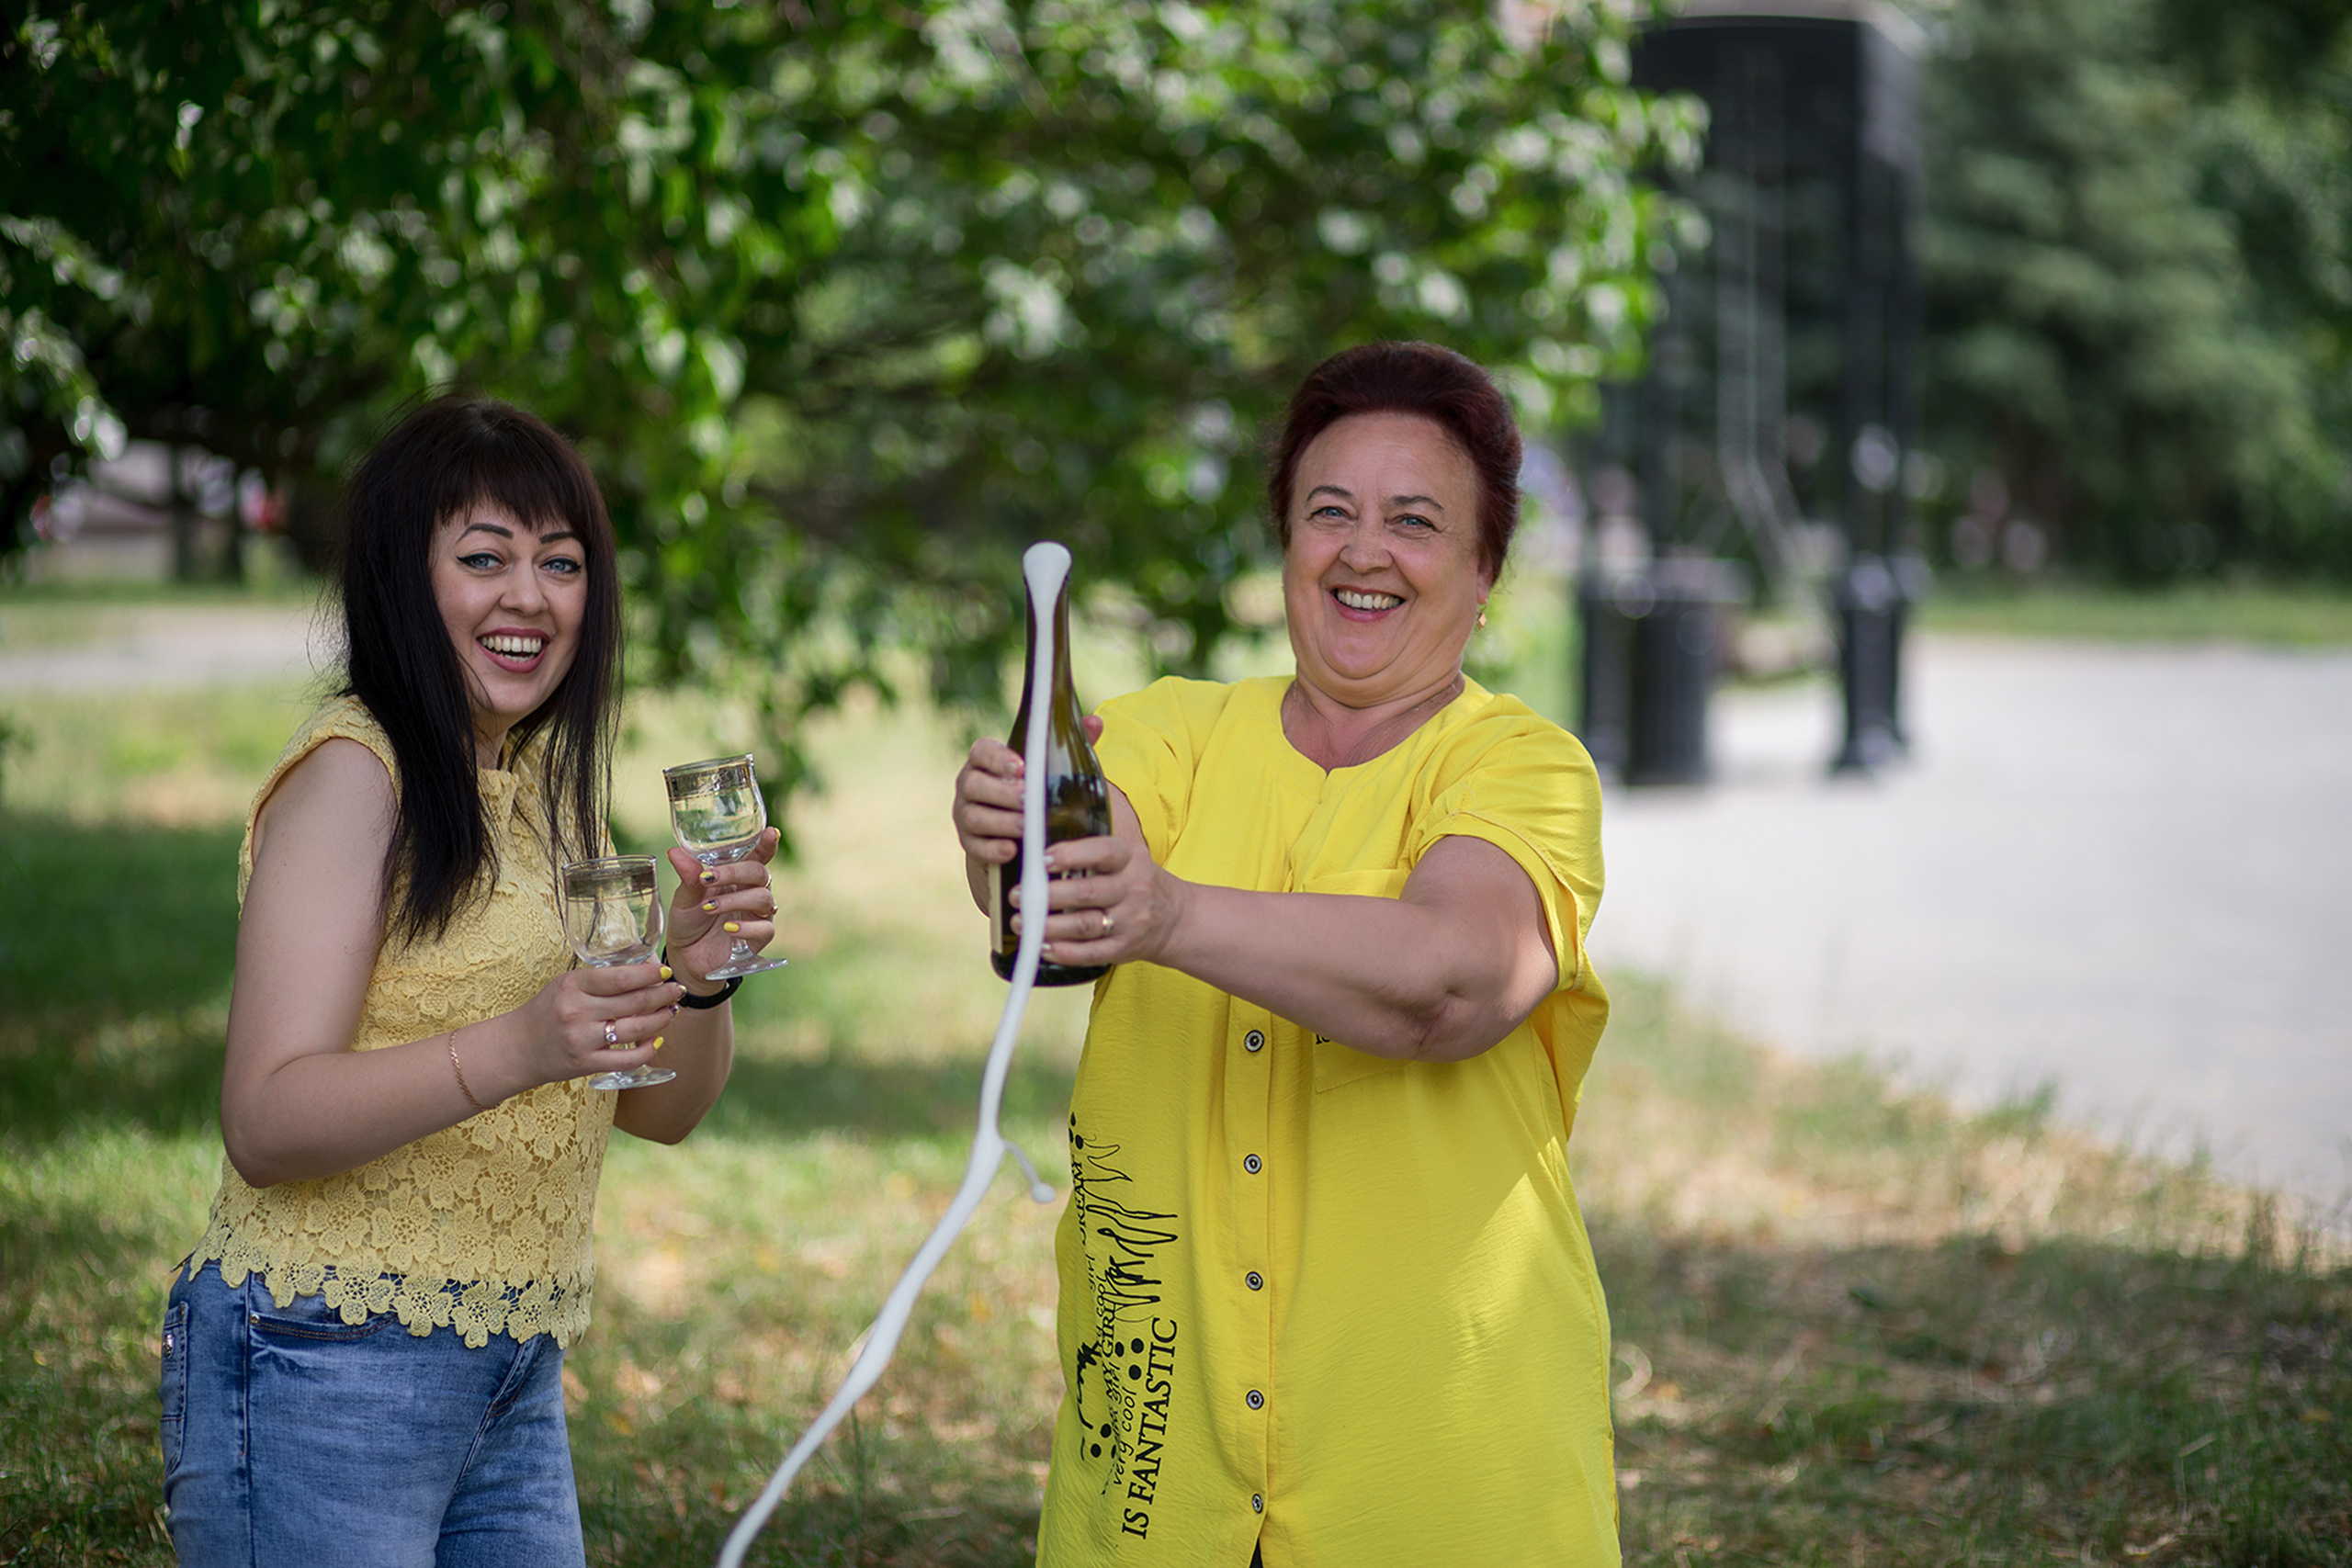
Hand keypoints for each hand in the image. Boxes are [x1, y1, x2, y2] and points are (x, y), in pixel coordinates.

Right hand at [517, 961, 679, 1084]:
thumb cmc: (548, 1010)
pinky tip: (657, 1040)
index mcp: (572, 986)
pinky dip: (647, 1050)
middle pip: (633, 1002)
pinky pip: (626, 1059)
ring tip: (671, 1011)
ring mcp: (582, 1040)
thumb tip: (644, 969)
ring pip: (635, 1030)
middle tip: (678, 990)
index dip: (649, 975)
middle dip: (662, 995)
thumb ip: (600, 978)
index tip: (666, 972)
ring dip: (660, 1020)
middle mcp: (577, 1012)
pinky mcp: (585, 1064)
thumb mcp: (567, 984)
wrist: (518, 1047)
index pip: (620, 977)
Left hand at [665, 829, 780, 989]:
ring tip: (709, 907)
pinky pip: (765, 929)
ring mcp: (757, 915)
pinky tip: (729, 928)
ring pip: (763, 898)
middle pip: (760, 873)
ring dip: (735, 900)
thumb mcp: (684, 898)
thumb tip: (675, 852)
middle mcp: (751, 892)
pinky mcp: (758, 939)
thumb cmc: (689, 921)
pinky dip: (747, 927)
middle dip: (736, 873)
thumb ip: (688, 876)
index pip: (758, 855)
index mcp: (737, 876)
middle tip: (709, 878)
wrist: (686, 958)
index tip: (770, 833)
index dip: (767, 844)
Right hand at [953, 717, 1106, 905]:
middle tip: (1029, 800)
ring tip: (1026, 827)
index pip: (982, 752)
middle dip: (1002, 793)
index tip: (1022, 767)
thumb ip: (1068, 744)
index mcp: (986, 760)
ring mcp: (965, 814)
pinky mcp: (970, 842)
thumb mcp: (1050, 766)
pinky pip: (975, 846)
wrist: (1016, 828)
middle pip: (974, 784)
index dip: (998, 759)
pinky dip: (992, 849)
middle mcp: (969, 784)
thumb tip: (1095, 722)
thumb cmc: (1035, 788)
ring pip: (973, 816)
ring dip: (1001, 822)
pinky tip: (1011, 850)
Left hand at [1009, 830, 1185, 969]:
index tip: (1041, 859)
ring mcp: (1131, 921)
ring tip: (1021, 923)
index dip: (1070, 855)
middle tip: (1018, 896)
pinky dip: (1063, 952)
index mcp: (1132, 859)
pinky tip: (1042, 946)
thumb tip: (1038, 856)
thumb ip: (1089, 855)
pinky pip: (1091, 953)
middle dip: (1047, 895)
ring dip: (1048, 926)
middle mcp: (1135, 889)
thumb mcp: (1126, 858)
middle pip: (1087, 892)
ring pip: (1085, 925)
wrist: (1177, 919)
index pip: (1101, 852)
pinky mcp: (1125, 948)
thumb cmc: (1137, 883)